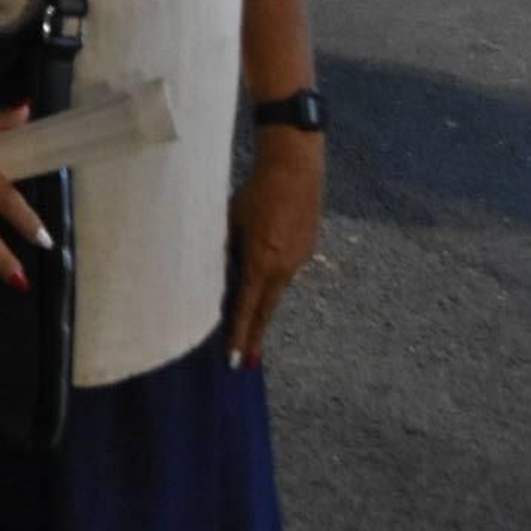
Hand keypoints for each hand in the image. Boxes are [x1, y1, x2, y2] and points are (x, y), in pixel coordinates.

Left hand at [226, 134, 323, 367]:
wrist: (295, 169)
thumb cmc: (257, 192)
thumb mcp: (232, 221)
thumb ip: (228, 250)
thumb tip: (223, 273)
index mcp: (261, 262)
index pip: (247, 308)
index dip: (240, 335)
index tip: (235, 361)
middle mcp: (283, 268)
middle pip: (266, 309)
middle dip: (254, 335)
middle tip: (247, 360)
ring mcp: (298, 260)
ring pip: (276, 287)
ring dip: (262, 299)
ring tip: (249, 312)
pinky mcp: (307, 249)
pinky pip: (286, 268)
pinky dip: (273, 272)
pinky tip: (266, 256)